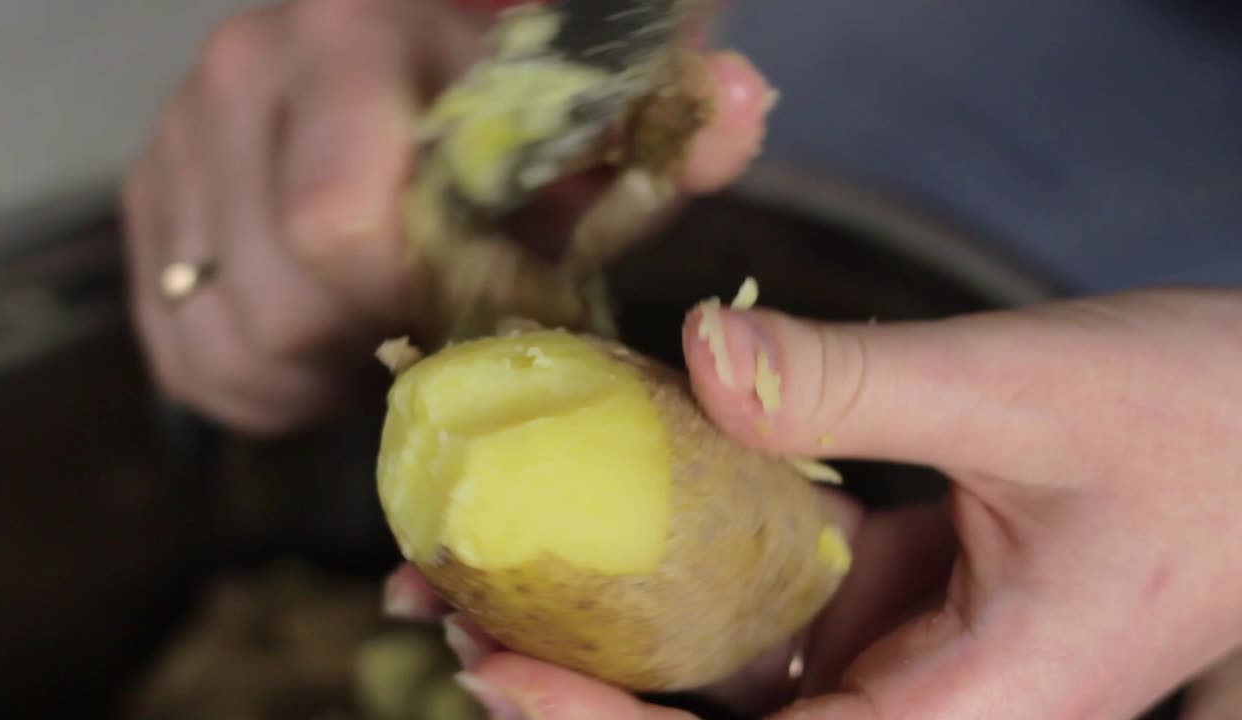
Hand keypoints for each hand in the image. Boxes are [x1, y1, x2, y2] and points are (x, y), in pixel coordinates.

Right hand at [121, 0, 773, 434]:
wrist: (399, 72)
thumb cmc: (508, 120)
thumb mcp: (591, 127)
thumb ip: (664, 129)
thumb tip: (734, 105)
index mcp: (353, 40)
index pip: (344, 227)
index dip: (418, 303)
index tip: (473, 303)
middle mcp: (241, 76)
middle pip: (281, 300)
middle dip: (371, 341)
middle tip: (427, 325)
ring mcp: (178, 140)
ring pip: (225, 337)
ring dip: (317, 368)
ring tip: (377, 330)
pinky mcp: (148, 204)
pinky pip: (184, 352)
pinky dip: (258, 380)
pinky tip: (322, 341)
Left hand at [383, 288, 1241, 718]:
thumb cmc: (1202, 424)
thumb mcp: (1032, 393)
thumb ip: (864, 382)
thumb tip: (703, 361)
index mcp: (981, 711)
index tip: (503, 671)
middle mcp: (927, 704)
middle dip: (580, 684)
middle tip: (455, 610)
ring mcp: (902, 651)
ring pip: (728, 663)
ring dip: (609, 617)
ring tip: (491, 564)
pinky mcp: (888, 594)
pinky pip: (762, 593)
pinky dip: (678, 553)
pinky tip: (607, 502)